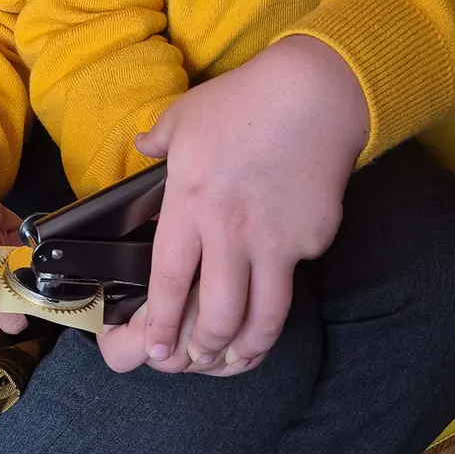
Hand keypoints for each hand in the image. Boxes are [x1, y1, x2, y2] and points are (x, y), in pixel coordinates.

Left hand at [107, 35, 368, 375]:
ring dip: (244, 347)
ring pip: (261, 317)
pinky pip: (293, 280)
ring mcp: (275, 241)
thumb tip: (140, 145)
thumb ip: (156, 140)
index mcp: (189, 204)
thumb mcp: (184, 116)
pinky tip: (271, 306)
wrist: (314, 93)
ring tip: (232, 357)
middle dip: (201, 349)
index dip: (160, 324)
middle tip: (193, 360)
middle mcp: (229, 232)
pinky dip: (281, 299)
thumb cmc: (243, 101)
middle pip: (215, 315)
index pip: (168, 283)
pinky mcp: (311, 241)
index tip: (156, 347)